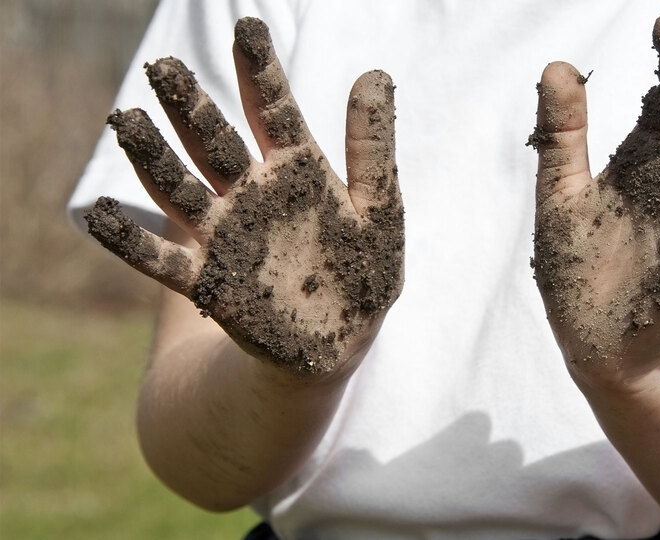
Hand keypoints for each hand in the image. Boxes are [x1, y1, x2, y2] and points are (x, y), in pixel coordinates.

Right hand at [84, 17, 402, 376]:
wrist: (339, 343)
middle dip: (191, 104)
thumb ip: (372, 145)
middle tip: (163, 66)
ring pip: (180, 187)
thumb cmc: (363, 273)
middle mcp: (254, 193)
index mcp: (298, 169)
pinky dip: (128, 239)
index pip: (274, 109)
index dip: (260, 70)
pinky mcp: (207, 280)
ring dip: (153, 156)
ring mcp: (226, 234)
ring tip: (127, 119)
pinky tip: (98, 213)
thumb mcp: (380, 207)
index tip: (248, 26)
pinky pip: (160, 259)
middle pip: (214, 140)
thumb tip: (374, 73)